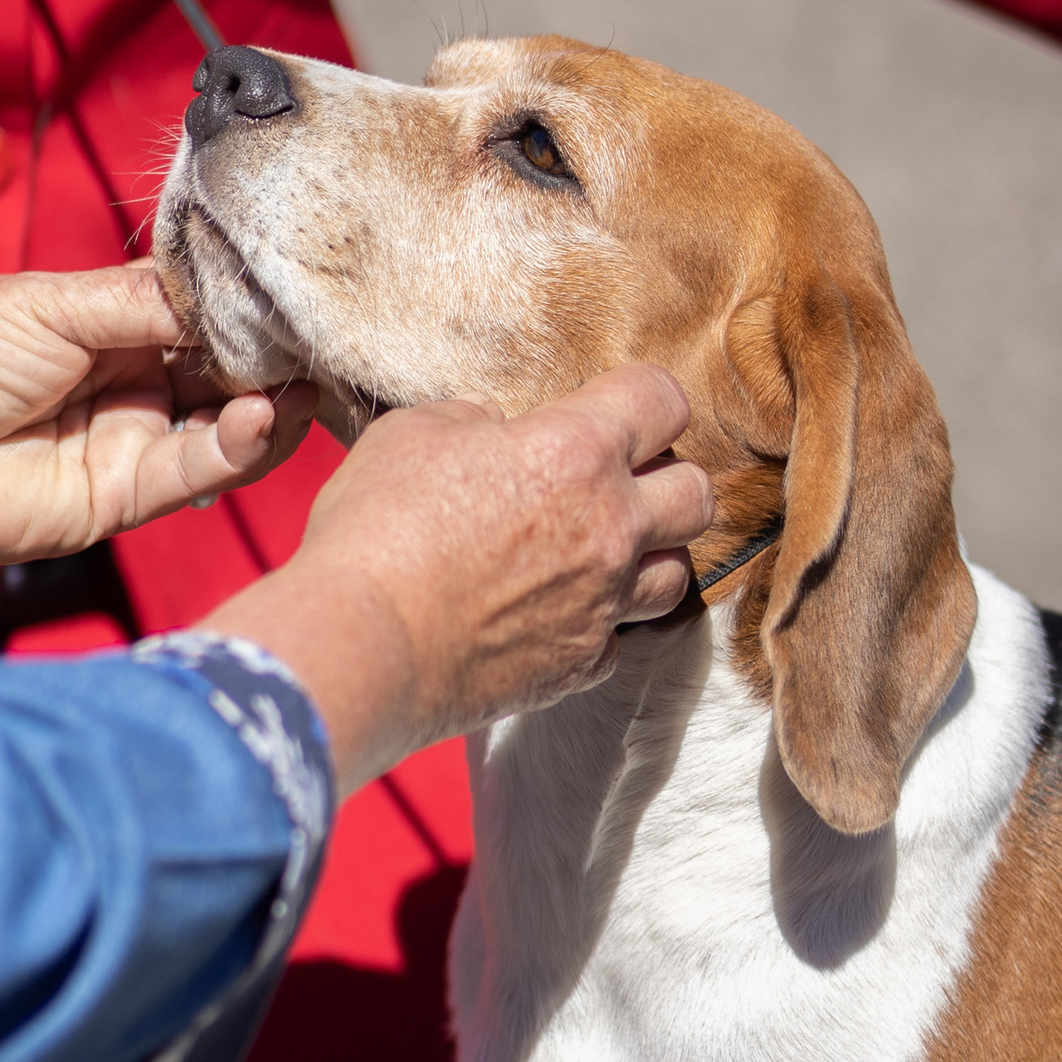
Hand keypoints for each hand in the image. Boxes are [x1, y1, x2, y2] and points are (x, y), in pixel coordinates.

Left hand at [0, 266, 313, 577]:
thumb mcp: (54, 304)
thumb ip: (147, 302)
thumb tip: (230, 295)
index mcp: (111, 326)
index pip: (202, 312)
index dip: (246, 302)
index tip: (293, 286)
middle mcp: (133, 384)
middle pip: (228, 368)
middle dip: (273, 354)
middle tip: (315, 336)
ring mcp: (135, 441)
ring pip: (230, 424)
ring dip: (271, 404)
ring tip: (298, 382)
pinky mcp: (131, 497)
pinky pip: (203, 470)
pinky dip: (241, 446)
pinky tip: (257, 417)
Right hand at [202, 366, 713, 793]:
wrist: (364, 643)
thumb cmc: (378, 527)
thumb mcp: (414, 433)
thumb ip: (476, 423)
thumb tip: (497, 434)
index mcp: (578, 451)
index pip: (663, 399)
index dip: (646, 396)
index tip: (618, 407)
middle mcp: (612, 527)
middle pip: (697, 493)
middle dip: (667, 479)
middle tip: (620, 483)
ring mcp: (605, 603)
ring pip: (678, 574)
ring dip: (651, 556)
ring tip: (603, 551)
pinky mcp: (583, 664)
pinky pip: (620, 638)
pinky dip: (600, 623)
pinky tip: (558, 612)